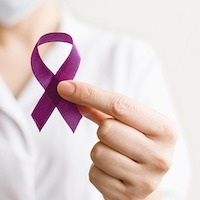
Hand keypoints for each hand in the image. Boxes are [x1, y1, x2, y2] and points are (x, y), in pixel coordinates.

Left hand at [57, 80, 177, 199]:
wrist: (145, 181)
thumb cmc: (135, 144)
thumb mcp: (128, 123)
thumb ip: (100, 107)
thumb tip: (71, 91)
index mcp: (164, 129)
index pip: (120, 105)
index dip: (89, 94)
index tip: (65, 87)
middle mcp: (160, 155)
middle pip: (107, 129)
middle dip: (103, 129)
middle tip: (114, 136)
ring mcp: (146, 179)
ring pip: (98, 152)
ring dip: (100, 150)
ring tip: (115, 154)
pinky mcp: (128, 196)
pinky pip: (95, 173)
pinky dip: (97, 169)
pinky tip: (112, 171)